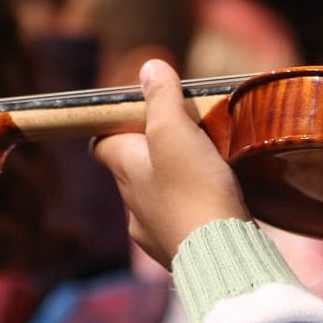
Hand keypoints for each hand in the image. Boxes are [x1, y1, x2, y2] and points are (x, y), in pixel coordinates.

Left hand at [93, 59, 248, 265]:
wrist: (220, 256)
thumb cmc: (194, 189)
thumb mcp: (176, 132)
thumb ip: (162, 98)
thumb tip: (148, 67)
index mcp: (125, 169)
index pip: (102, 143)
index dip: (115, 126)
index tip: (139, 114)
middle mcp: (131, 202)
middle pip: (132, 169)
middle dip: (153, 153)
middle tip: (186, 137)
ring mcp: (153, 231)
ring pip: (157, 198)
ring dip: (174, 183)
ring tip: (207, 171)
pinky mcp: (179, 252)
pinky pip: (180, 224)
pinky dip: (192, 211)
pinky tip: (214, 206)